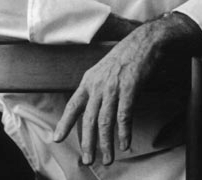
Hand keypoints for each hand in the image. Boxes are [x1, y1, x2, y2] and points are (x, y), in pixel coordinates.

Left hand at [53, 12, 201, 164]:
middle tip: (88, 160)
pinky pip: (124, 116)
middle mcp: (98, 85)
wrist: (145, 41)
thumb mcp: (104, 69)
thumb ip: (97, 87)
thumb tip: (94, 105)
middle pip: (88, 120)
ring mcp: (114, 87)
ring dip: (106, 143)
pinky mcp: (130, 88)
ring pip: (105, 121)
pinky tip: (124, 143)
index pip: (73, 105)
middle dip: (88, 143)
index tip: (57, 138)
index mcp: (89, 80)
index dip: (64, 123)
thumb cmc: (127, 55)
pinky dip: (124, 132)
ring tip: (107, 158)